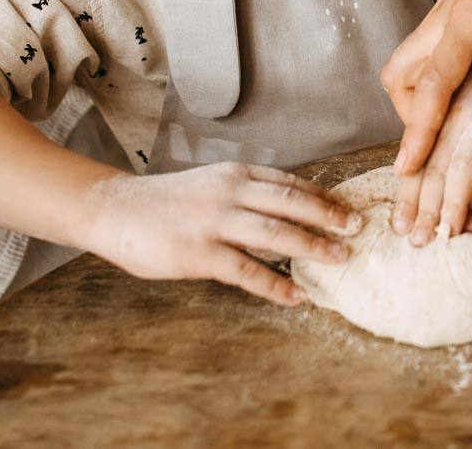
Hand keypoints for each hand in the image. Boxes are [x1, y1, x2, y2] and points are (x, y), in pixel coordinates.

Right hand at [83, 161, 362, 304]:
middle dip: (330, 216)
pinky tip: (296, 297)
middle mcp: (230, 192)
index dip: (325, 196)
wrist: (114, 209)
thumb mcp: (212, 186)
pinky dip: (276, 286)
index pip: (291, 183)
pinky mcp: (199, 253)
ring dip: (313, 247)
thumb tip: (290, 217)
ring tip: (340, 258)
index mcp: (236, 174)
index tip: (351, 208)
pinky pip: (247, 271)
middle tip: (358, 228)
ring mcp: (215, 222)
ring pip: (276, 234)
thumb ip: (247, 197)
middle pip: (292, 202)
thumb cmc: (166, 202)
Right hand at [381, 0, 471, 178]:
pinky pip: (425, 53)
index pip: (434, 82)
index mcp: (468, 16)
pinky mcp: (451, 9)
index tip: (406, 166)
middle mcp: (444, 14)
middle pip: (400, 76)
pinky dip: (431, 80)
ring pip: (407, 64)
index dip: (420, 129)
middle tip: (432, 147)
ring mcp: (443, 11)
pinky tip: (462, 97)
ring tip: (446, 129)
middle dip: (409, 116)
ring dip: (418, 97)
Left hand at [392, 33, 471, 244]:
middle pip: (437, 168)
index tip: (399, 228)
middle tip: (419, 242)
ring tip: (450, 232)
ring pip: (468, 163)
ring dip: (458, 202)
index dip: (409, 197)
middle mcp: (460, 114)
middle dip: (427, 208)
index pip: (420, 161)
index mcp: (442, 113)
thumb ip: (444, 133)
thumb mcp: (458, 98)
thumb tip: (421, 177)